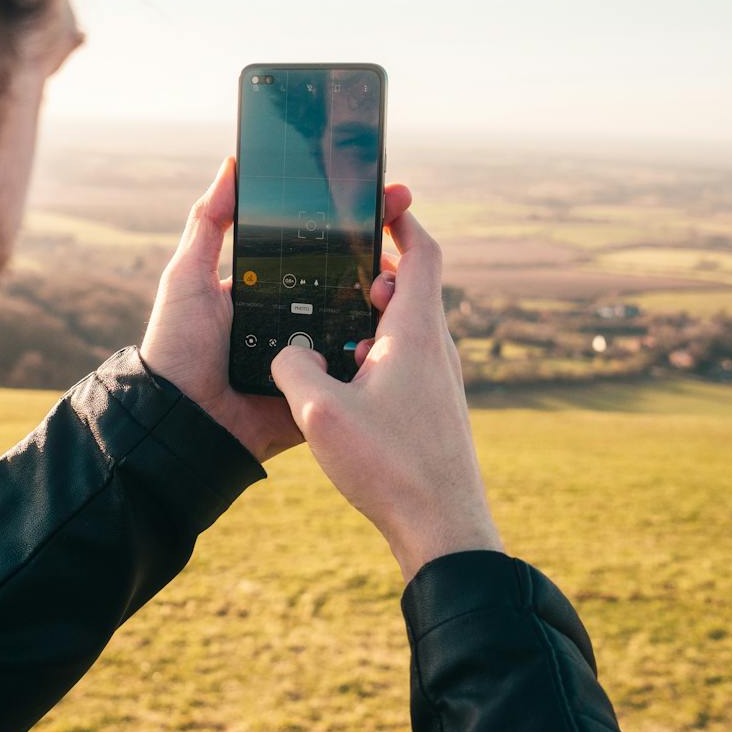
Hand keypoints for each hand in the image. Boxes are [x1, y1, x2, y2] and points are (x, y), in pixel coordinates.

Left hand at [141, 156, 412, 462]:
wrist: (179, 418)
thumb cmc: (176, 346)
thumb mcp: (187, 276)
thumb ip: (209, 222)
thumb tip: (232, 164)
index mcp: (272, 291)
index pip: (321, 250)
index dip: (355, 225)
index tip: (389, 195)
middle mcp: (297, 321)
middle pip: (349, 284)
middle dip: (383, 258)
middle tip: (408, 227)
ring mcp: (314, 356)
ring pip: (361, 325)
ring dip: (385, 303)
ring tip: (400, 278)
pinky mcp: (322, 391)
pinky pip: (356, 372)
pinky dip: (374, 354)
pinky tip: (395, 328)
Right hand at [269, 209, 503, 581]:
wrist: (442, 529)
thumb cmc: (390, 467)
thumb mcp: (320, 413)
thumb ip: (294, 368)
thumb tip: (289, 353)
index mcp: (416, 333)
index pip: (421, 253)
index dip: (401, 221)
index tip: (379, 201)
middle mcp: (436, 348)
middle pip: (412, 286)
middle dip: (374, 271)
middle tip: (336, 273)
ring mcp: (440, 380)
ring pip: (408, 325)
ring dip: (373, 315)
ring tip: (333, 329)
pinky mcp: (435, 408)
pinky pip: (406, 359)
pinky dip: (377, 350)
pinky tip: (346, 379)